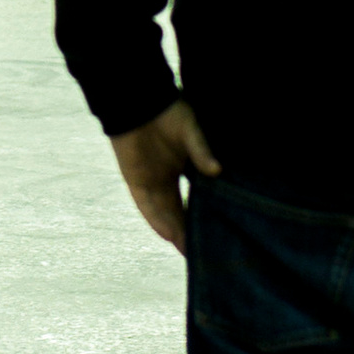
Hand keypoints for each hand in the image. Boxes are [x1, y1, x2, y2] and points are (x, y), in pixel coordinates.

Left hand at [108, 97, 220, 257]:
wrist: (136, 101)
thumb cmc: (167, 111)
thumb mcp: (191, 131)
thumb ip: (201, 151)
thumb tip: (217, 170)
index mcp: (184, 168)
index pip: (195, 198)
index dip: (204, 216)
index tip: (218, 233)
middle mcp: (168, 179)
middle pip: (179, 212)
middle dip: (189, 231)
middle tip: (204, 252)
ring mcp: (151, 181)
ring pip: (164, 213)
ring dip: (175, 231)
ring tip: (188, 251)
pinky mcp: (135, 180)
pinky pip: (146, 205)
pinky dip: (156, 219)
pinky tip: (168, 235)